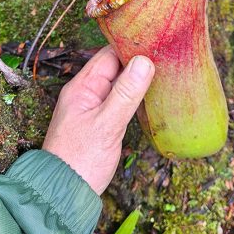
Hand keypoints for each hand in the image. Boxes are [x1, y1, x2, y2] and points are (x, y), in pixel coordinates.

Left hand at [42, 46, 154, 194]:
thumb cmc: (80, 160)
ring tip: (168, 73)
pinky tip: (153, 98)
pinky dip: (135, 98)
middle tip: (171, 56)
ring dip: (139, 80)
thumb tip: (144, 61)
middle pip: (116, 68)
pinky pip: (120, 102)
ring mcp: (93, 109)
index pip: (108, 55)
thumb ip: (125, 93)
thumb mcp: (107, 124)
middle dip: (139, 62)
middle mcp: (86, 94)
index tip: (159, 41)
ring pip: (120, 86)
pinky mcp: (101, 124)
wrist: (63, 192)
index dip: (132, 47)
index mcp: (81, 88)